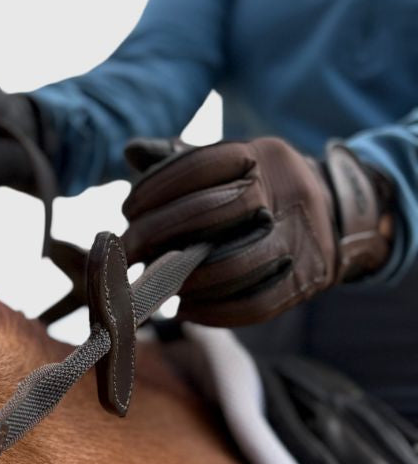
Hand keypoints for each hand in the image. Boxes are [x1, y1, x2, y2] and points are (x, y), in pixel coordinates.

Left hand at [121, 136, 393, 326]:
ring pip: (236, 264)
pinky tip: (185, 309)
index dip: (155, 188)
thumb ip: (180, 159)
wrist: (336, 215)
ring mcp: (301, 238)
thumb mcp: (229, 165)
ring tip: (155, 283)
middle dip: (159, 233)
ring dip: (186, 279)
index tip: (128, 211)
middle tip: (128, 251)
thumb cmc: (260, 191)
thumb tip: (131, 150)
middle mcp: (285, 192)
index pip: (199, 165)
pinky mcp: (306, 280)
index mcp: (261, 156)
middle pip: (214, 211)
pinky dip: (214, 312)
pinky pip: (256, 304)